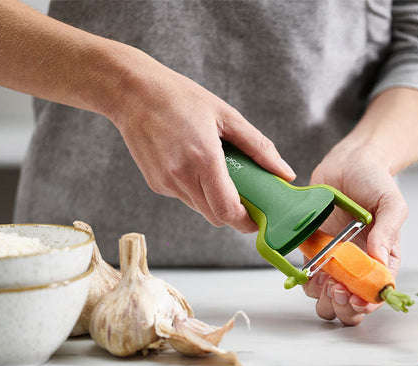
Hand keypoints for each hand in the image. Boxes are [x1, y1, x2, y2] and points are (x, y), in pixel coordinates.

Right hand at [111, 57, 295, 232]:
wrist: (132, 92)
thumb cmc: (181, 98)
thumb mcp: (227, 116)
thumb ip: (259, 147)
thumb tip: (285, 173)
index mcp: (204, 160)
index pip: (228, 211)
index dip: (246, 222)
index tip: (259, 217)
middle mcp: (182, 177)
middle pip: (216, 217)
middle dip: (235, 214)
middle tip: (248, 196)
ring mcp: (166, 183)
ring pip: (201, 209)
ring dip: (215, 201)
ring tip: (220, 173)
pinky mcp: (156, 184)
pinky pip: (185, 197)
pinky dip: (197, 190)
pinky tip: (195, 165)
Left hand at [302, 141, 407, 325]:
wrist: (349, 162)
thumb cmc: (375, 181)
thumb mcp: (391, 203)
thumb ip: (387, 230)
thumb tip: (379, 257)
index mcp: (383, 259)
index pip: (377, 294)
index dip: (367, 304)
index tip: (355, 298)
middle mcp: (359, 266)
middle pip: (352, 306)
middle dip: (344, 307)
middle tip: (337, 289)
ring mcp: (336, 262)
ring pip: (328, 299)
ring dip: (324, 298)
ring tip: (324, 280)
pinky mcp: (314, 253)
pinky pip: (309, 280)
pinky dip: (307, 282)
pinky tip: (312, 270)